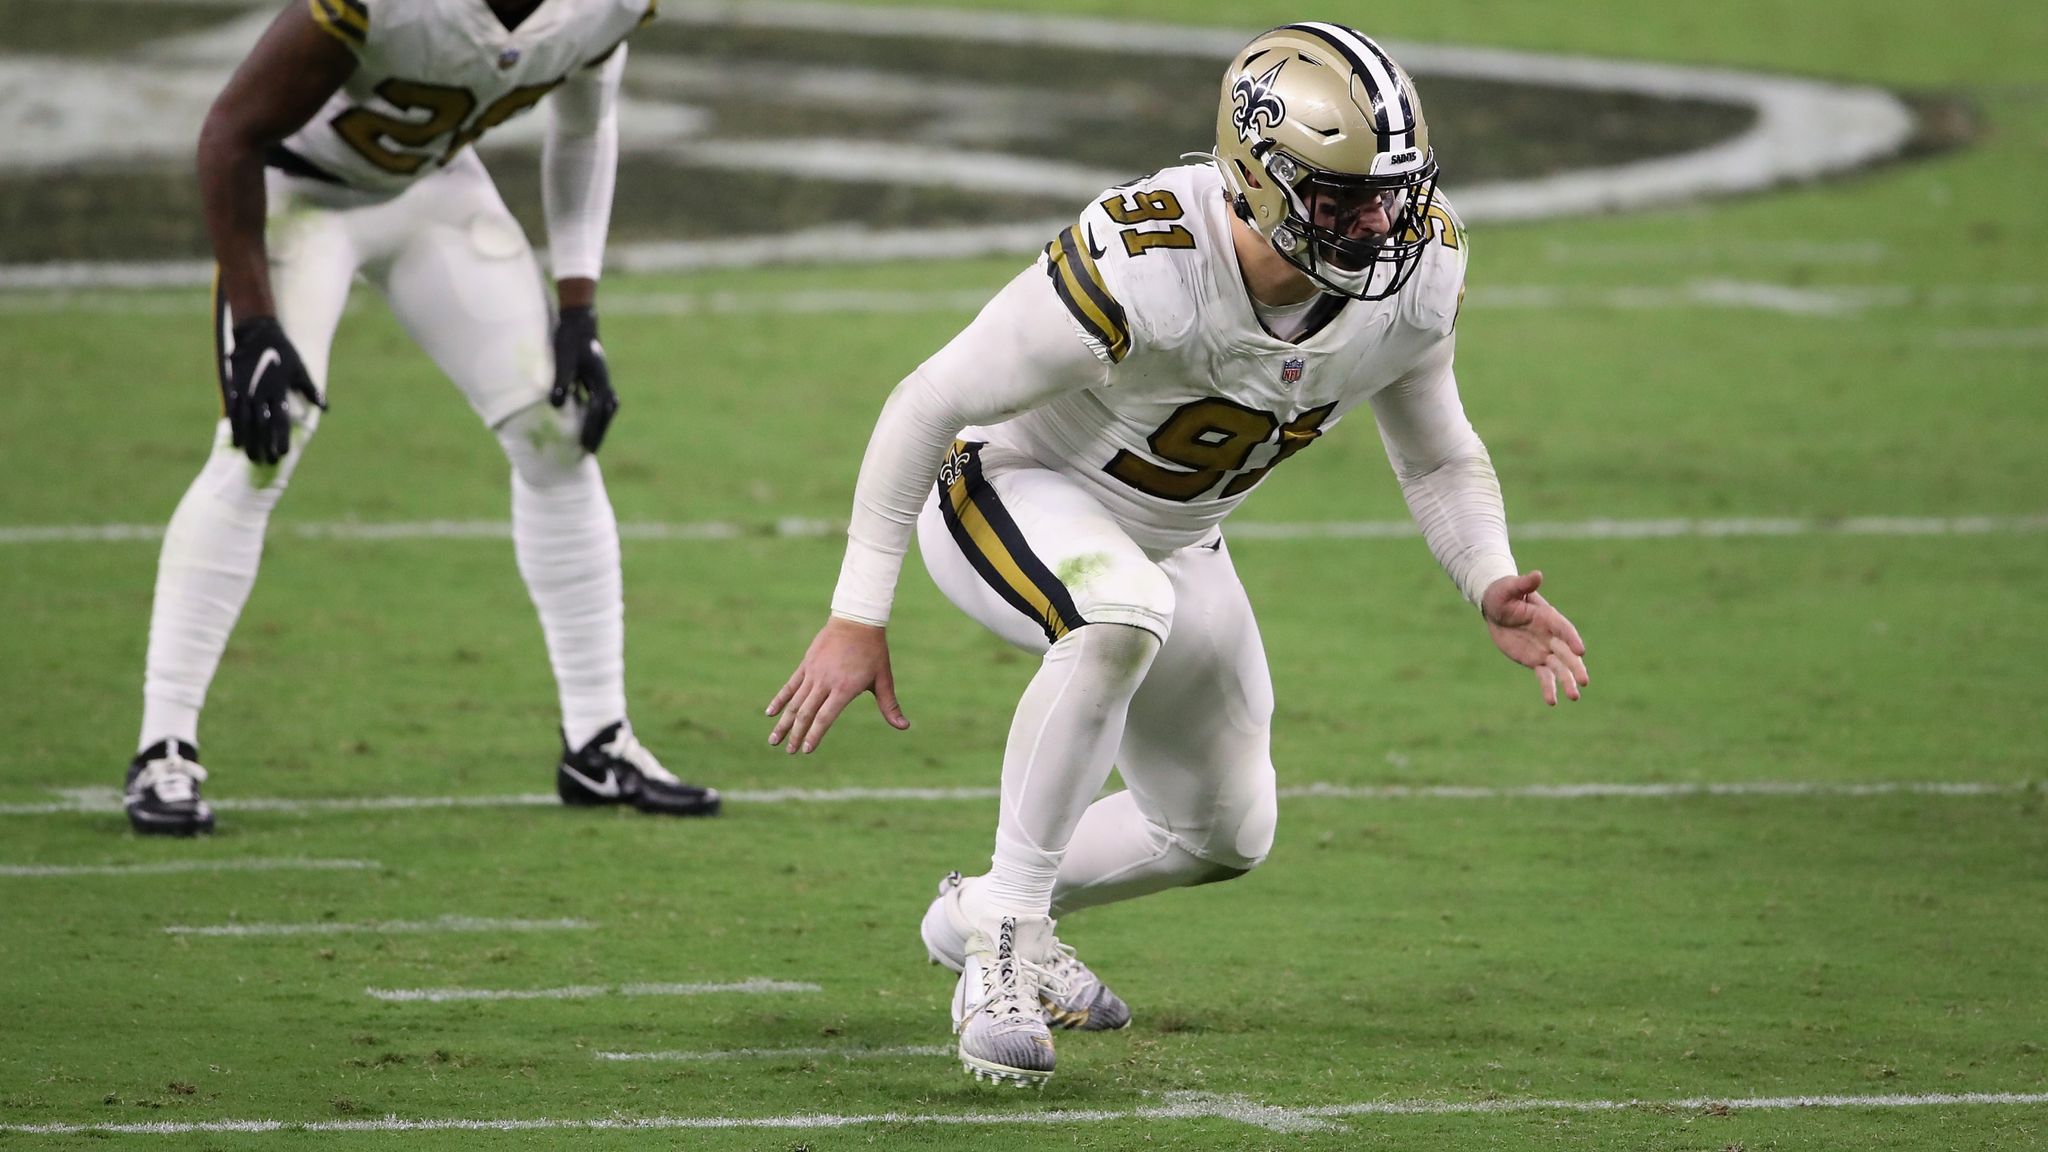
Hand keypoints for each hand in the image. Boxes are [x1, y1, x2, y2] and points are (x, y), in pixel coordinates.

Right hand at [222, 316, 323, 465]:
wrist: (256, 333)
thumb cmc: (283, 352)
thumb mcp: (301, 370)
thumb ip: (311, 390)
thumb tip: (325, 408)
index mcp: (278, 391)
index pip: (280, 421)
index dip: (280, 438)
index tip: (282, 454)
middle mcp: (260, 394)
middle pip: (262, 426)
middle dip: (264, 445)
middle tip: (266, 462)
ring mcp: (245, 392)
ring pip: (245, 422)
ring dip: (249, 442)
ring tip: (251, 457)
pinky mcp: (234, 388)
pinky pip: (233, 412)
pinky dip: (235, 428)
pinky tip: (237, 442)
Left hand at [549, 305, 617, 453]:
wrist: (580, 321)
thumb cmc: (569, 339)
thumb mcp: (563, 359)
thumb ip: (560, 381)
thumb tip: (556, 405)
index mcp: (599, 380)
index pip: (597, 411)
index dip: (591, 430)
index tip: (584, 446)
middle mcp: (604, 382)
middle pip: (606, 414)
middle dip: (598, 433)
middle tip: (589, 452)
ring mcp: (603, 379)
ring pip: (606, 408)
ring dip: (599, 425)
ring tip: (590, 440)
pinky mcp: (597, 377)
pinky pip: (600, 401)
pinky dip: (595, 414)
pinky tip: (583, 419)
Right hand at [766, 617, 910, 753]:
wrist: (857, 620)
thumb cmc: (873, 651)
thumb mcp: (883, 679)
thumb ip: (890, 705)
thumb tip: (904, 726)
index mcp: (844, 688)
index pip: (825, 717)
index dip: (815, 735)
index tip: (806, 750)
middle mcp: (825, 682)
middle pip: (806, 713)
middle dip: (796, 734)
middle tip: (789, 751)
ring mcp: (813, 673)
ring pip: (794, 701)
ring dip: (784, 722)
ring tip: (774, 740)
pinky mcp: (807, 664)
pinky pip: (790, 685)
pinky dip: (780, 699)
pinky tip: (770, 713)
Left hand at [1481, 570, 1589, 706]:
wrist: (1495, 607)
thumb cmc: (1503, 593)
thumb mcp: (1510, 587)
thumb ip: (1525, 584)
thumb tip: (1537, 575)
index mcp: (1548, 617)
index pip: (1564, 629)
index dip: (1572, 639)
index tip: (1580, 651)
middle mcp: (1551, 635)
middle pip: (1567, 653)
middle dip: (1575, 666)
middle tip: (1585, 681)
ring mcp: (1545, 649)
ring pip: (1559, 668)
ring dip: (1567, 682)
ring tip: (1574, 697)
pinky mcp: (1535, 660)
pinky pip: (1544, 676)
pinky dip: (1548, 688)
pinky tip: (1552, 702)